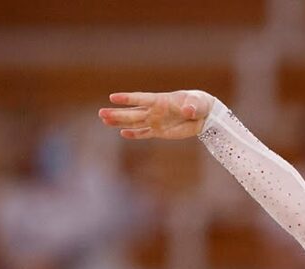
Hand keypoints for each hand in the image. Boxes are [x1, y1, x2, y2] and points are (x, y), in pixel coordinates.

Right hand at [98, 90, 215, 139]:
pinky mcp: (160, 131)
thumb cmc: (199, 104)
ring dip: (120, 122)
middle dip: (117, 113)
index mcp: (161, 100)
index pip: (141, 99)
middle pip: (132, 112)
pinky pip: (144, 133)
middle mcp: (155, 110)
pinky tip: (122, 133)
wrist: (203, 114)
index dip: (127, 99)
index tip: (113, 97)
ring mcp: (156, 120)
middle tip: (101, 113)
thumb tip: (187, 111)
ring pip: (134, 122)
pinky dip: (134, 134)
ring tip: (104, 120)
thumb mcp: (197, 104)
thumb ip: (191, 107)